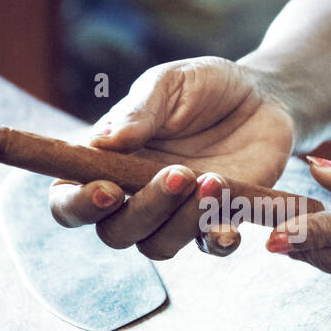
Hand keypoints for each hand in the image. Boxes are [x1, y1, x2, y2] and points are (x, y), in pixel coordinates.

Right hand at [49, 57, 295, 257]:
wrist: (262, 94)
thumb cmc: (203, 85)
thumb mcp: (169, 83)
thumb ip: (138, 111)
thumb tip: (102, 141)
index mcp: (106, 161)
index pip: (68, 199)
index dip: (78, 205)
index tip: (108, 190)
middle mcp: (134, 195)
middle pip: (115, 232)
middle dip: (143, 211)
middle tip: (178, 174)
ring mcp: (174, 213)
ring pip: (158, 246)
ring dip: (183, 223)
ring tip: (214, 180)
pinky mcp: (216, 219)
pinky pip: (209, 247)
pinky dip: (217, 241)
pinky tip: (230, 226)